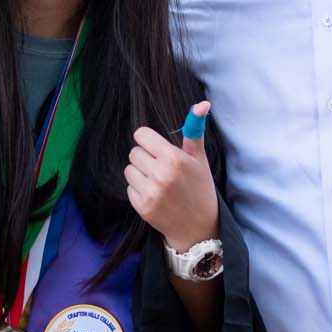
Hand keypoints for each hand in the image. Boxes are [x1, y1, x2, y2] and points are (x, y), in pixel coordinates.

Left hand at [124, 100, 218, 252]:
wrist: (199, 227)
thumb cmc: (200, 188)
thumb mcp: (200, 159)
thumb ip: (195, 130)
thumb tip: (202, 104)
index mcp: (174, 159)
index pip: (141, 135)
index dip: (148, 140)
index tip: (156, 148)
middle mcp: (160, 174)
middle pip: (134, 152)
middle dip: (146, 158)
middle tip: (161, 168)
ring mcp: (150, 192)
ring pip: (129, 169)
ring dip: (140, 173)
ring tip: (157, 182)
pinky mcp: (142, 206)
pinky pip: (129, 187)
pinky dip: (139, 189)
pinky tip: (154, 195)